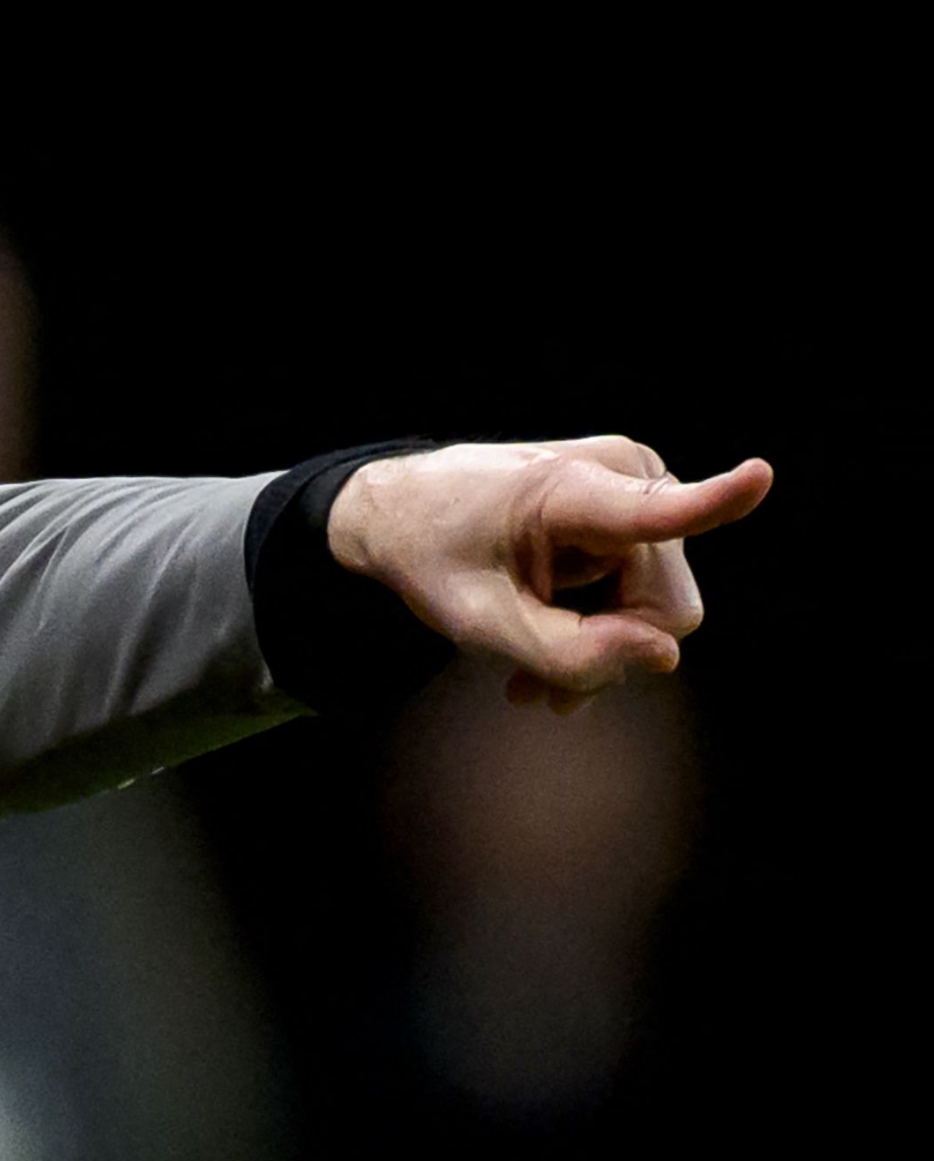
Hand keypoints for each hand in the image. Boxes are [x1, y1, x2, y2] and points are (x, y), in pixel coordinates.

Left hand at [328, 437, 772, 712]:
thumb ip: (565, 652)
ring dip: (601, 650)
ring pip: (662, 612)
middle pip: (667, 608)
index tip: (759, 477)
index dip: (714, 501)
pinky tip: (546, 663)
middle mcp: (624, 476)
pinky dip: (603, 632)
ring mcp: (639, 489)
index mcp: (569, 490)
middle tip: (538, 684)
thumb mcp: (476, 623)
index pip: (653, 507)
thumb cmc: (431, 555)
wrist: (402, 514)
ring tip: (531, 676)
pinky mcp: (639, 511)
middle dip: (612, 653)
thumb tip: (666, 659)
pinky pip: (650, 595)